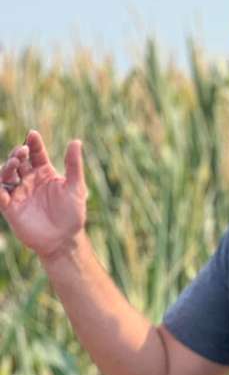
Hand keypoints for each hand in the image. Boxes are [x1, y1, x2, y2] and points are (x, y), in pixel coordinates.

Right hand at [0, 131, 87, 259]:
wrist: (64, 240)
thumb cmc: (72, 214)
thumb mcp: (76, 187)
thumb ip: (74, 165)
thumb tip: (76, 141)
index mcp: (44, 173)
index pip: (36, 154)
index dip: (33, 143)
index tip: (33, 134)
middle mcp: (29, 180)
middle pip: (18, 161)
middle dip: (17, 153)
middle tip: (22, 151)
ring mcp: (19, 193)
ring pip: (5, 174)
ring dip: (6, 167)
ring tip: (14, 163)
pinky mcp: (10, 208)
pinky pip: (0, 196)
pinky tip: (4, 189)